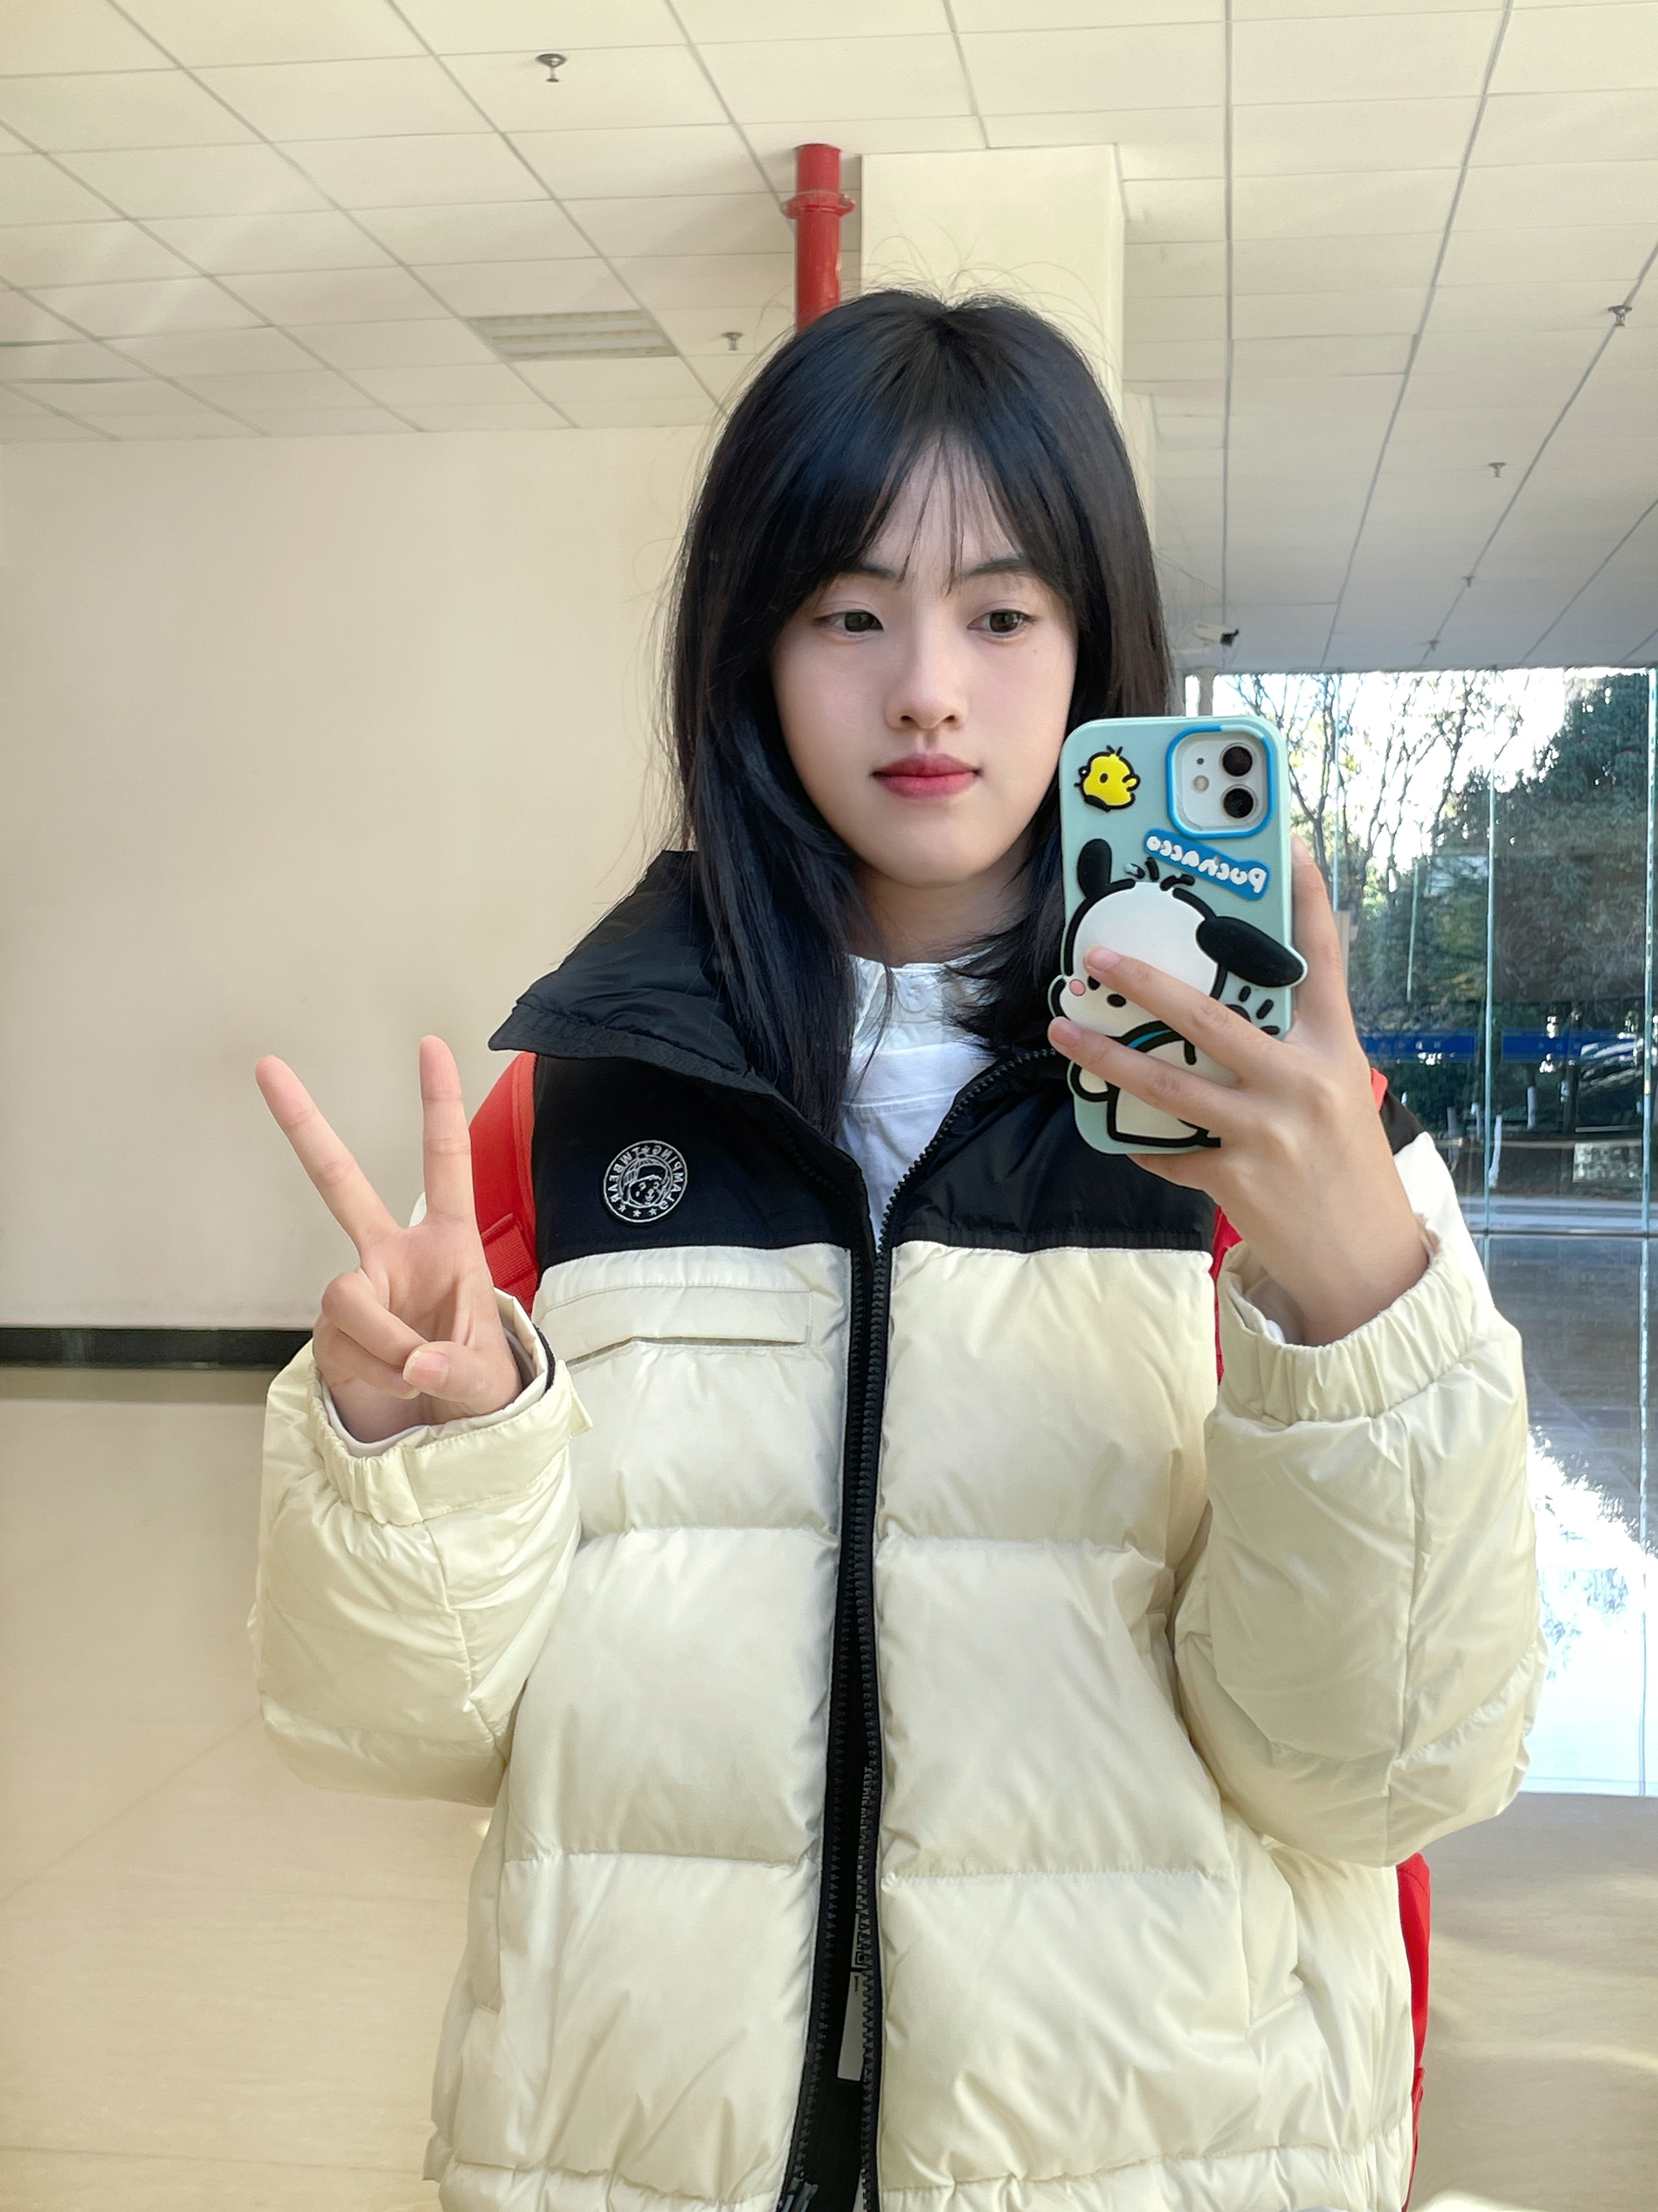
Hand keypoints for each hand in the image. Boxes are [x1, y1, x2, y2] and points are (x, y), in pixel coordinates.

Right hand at [255, 1038, 522, 1441]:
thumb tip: (414, 1361)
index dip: (439, 1105)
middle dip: (303, 1126)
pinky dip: (374, 1375)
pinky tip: (395, 1386)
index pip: (445, 1163)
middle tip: (266, 1066)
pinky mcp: (331, 1329)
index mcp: (447, 1244)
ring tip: (415, 1374)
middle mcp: (394, 1255)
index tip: (430, 1045)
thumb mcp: (488, 1378)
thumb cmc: (480, 1381)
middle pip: (339, 1183)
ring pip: (347, 1301)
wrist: (451, 1428)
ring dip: (382, 1345)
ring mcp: (358, 1290)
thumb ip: (456, 1369)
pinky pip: (343, 1346)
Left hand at [1049, 842, 1427, 1344]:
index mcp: (1336, 1048)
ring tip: (1064, 1030)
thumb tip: (1229, 1000)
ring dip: (1105, 1055)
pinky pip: (1166, 1149)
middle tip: (1097, 957)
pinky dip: (1139, 1139)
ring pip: (1166, 1083)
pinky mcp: (1234, 1178)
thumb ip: (1294, 1044)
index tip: (1290, 844)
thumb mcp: (1339, 1090)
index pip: (1321, 959)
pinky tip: (1116, 1129)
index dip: (1306, 897)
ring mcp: (1265, 1131)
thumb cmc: (1345, 1164)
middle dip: (1145, 983)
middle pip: (1209, 1016)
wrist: (1363, 1261)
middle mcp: (1302, 1082)